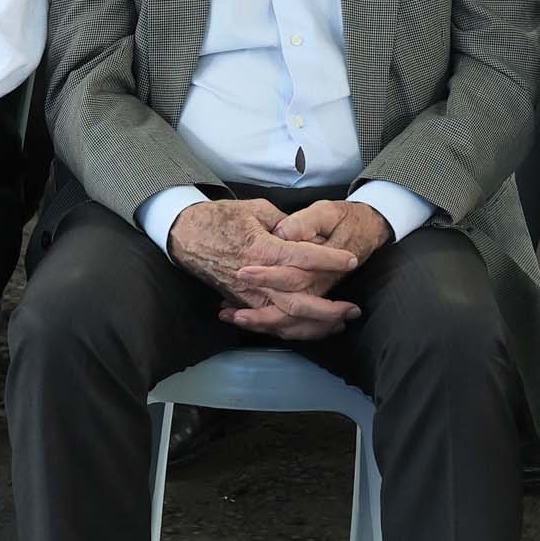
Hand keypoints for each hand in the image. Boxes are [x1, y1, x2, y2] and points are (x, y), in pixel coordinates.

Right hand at [167, 198, 363, 338]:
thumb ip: (287, 224)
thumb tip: (309, 235)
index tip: (350, 260)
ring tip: (339, 324)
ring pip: (286, 320)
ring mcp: (248, 296)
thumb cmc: (221, 217)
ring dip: (315, 327)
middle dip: (329, 310)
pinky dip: (292, 330)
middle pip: (299, 303)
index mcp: (263, 250)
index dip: (330, 260)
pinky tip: (313, 330)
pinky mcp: (242, 303)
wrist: (186, 234)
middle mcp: (257, 279)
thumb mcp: (257, 209)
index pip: (304, 258)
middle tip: (353, 309)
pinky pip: (270, 323)